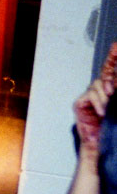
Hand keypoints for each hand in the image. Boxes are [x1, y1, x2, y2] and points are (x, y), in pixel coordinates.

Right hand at [74, 42, 116, 158]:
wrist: (100, 147)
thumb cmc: (111, 130)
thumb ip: (116, 95)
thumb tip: (116, 85)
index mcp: (111, 92)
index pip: (111, 71)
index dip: (113, 58)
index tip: (116, 46)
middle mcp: (100, 91)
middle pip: (105, 73)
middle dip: (110, 66)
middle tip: (114, 70)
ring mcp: (89, 96)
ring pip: (98, 84)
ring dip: (106, 96)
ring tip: (108, 109)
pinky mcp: (81, 103)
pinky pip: (90, 94)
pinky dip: (98, 102)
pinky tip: (102, 112)